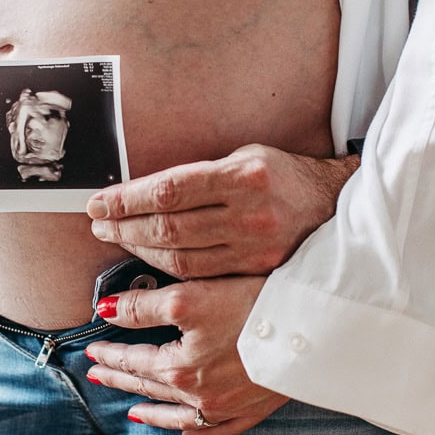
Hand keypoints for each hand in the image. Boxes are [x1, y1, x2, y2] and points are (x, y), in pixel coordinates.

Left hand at [85, 276, 287, 434]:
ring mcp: (228, 408)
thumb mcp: (187, 297)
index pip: (133, 361)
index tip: (91, 350)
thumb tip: (105, 310)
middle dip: (121, 379)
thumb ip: (141, 306)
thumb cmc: (253, 305)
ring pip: (178, 414)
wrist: (315, 328)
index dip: (109, 354)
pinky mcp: (254, 410)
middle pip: (149, 387)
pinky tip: (187, 432)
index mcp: (180, 369)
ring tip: (132, 411)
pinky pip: (217, 430)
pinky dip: (196, 431)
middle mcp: (201, 396)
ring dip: (151, 411)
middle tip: (98, 375)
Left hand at [86, 144, 358, 277]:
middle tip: (98, 222)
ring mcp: (255, 248)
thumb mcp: (244, 157)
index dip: (127, 199)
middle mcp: (250, 214)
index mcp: (244, 176)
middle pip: (168, 227)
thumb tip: (140, 192)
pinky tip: (145, 258)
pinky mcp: (256, 273)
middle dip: (124, 226)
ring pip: (179, 258)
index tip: (99, 202)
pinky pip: (198, 277)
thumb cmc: (282, 175)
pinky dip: (164, 269)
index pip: (169, 190)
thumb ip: (198, 176)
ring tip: (114, 237)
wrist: (335, 208)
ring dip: (137, 249)